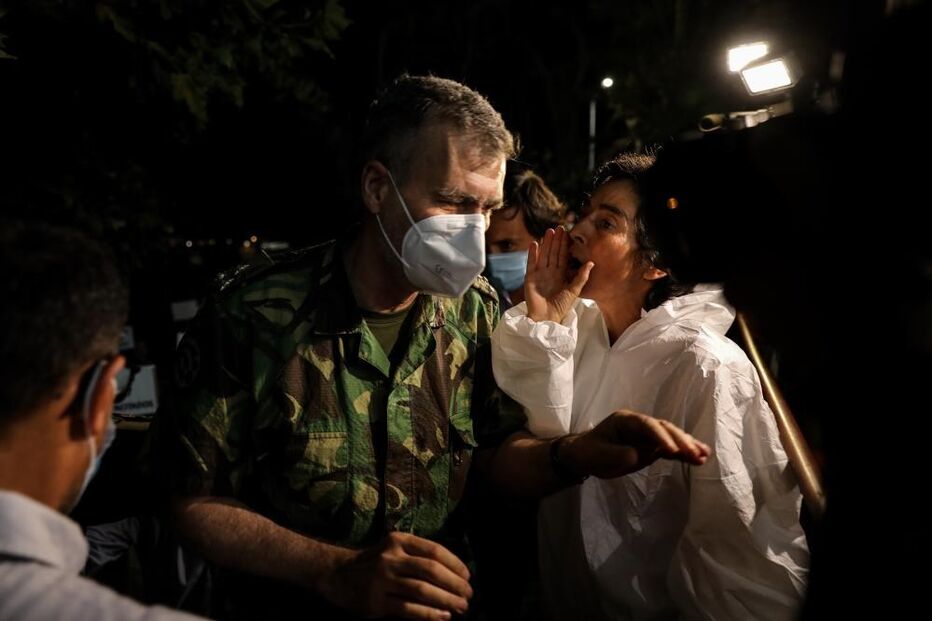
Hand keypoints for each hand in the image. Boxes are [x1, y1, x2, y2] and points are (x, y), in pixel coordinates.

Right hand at [318, 531, 471, 619]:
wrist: (337, 575)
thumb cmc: (375, 563)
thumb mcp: (394, 549)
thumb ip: (418, 556)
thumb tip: (454, 574)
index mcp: (399, 541)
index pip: (435, 550)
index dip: (455, 564)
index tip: (468, 577)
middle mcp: (391, 557)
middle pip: (431, 570)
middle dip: (454, 584)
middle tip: (468, 595)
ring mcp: (383, 579)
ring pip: (422, 590)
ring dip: (446, 600)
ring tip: (460, 607)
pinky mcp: (376, 602)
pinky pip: (408, 609)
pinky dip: (429, 614)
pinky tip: (442, 617)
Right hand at [525, 227, 593, 322]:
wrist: (547, 317)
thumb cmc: (561, 306)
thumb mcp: (574, 290)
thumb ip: (581, 276)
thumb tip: (591, 263)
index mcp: (560, 274)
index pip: (563, 256)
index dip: (565, 244)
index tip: (567, 232)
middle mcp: (550, 272)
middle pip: (553, 253)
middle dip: (556, 240)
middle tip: (559, 227)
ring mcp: (539, 274)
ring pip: (543, 255)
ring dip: (546, 243)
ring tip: (548, 231)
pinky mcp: (530, 278)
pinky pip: (531, 263)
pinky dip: (532, 253)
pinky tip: (534, 243)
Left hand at [564, 410, 709, 478]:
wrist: (586, 457)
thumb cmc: (590, 452)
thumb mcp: (598, 455)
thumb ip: (618, 454)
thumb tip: (638, 455)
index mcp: (626, 420)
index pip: (647, 425)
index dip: (660, 436)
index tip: (671, 451)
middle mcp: (640, 425)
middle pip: (664, 428)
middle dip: (680, 441)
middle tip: (695, 454)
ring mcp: (648, 436)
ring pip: (671, 437)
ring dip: (687, 445)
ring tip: (704, 455)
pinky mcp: (652, 448)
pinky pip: (671, 449)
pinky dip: (684, 453)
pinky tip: (699, 458)